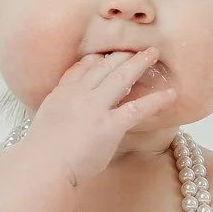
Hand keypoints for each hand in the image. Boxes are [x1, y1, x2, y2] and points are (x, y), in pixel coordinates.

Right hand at [21, 50, 177, 186]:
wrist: (43, 165)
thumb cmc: (42, 151)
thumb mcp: (46, 120)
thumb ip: (61, 108)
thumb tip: (72, 111)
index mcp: (62, 93)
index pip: (82, 69)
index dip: (98, 59)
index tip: (107, 54)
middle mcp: (79, 94)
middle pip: (104, 66)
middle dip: (122, 54)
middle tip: (137, 46)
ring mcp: (95, 107)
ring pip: (121, 77)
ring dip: (139, 63)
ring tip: (154, 53)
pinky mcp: (110, 125)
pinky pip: (137, 109)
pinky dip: (156, 100)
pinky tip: (170, 94)